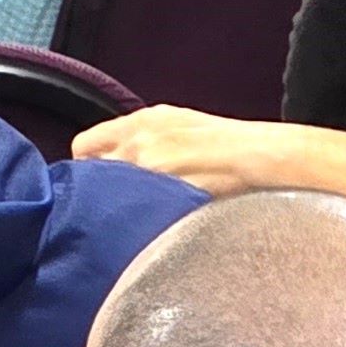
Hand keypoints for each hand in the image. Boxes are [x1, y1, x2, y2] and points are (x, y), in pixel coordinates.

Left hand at [69, 105, 319, 194]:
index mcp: (139, 121)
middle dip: (96, 189)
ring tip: (134, 218)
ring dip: (117, 206)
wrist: (262, 154)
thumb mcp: (177, 124)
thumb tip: (115, 158)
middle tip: (112, 206)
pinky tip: (152, 225)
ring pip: (112, 195)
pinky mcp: (169, 192)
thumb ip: (141, 138)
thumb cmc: (224, 141)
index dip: (85, 168)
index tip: (92, 183)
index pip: (83, 146)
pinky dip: (141, 219)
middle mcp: (138, 141)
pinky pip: (140, 212)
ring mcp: (153, 168)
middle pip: (91, 174)